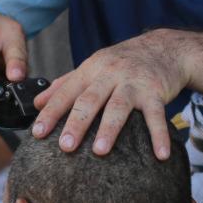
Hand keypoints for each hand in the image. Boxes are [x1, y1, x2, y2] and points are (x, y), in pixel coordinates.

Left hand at [30, 29, 186, 158]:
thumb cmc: (123, 61)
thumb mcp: (93, 66)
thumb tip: (37, 102)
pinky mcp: (156, 91)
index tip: (37, 133)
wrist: (165, 47)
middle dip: (76, 123)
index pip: (66, 92)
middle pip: (90, 99)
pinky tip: (160, 155)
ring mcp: (133, 83)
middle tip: (65, 146)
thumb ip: (65, 84)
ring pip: (118, 106)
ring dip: (109, 129)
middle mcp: (110, 74)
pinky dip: (159, 135)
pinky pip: (156, 115)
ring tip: (100, 151)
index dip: (51, 112)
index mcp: (91, 70)